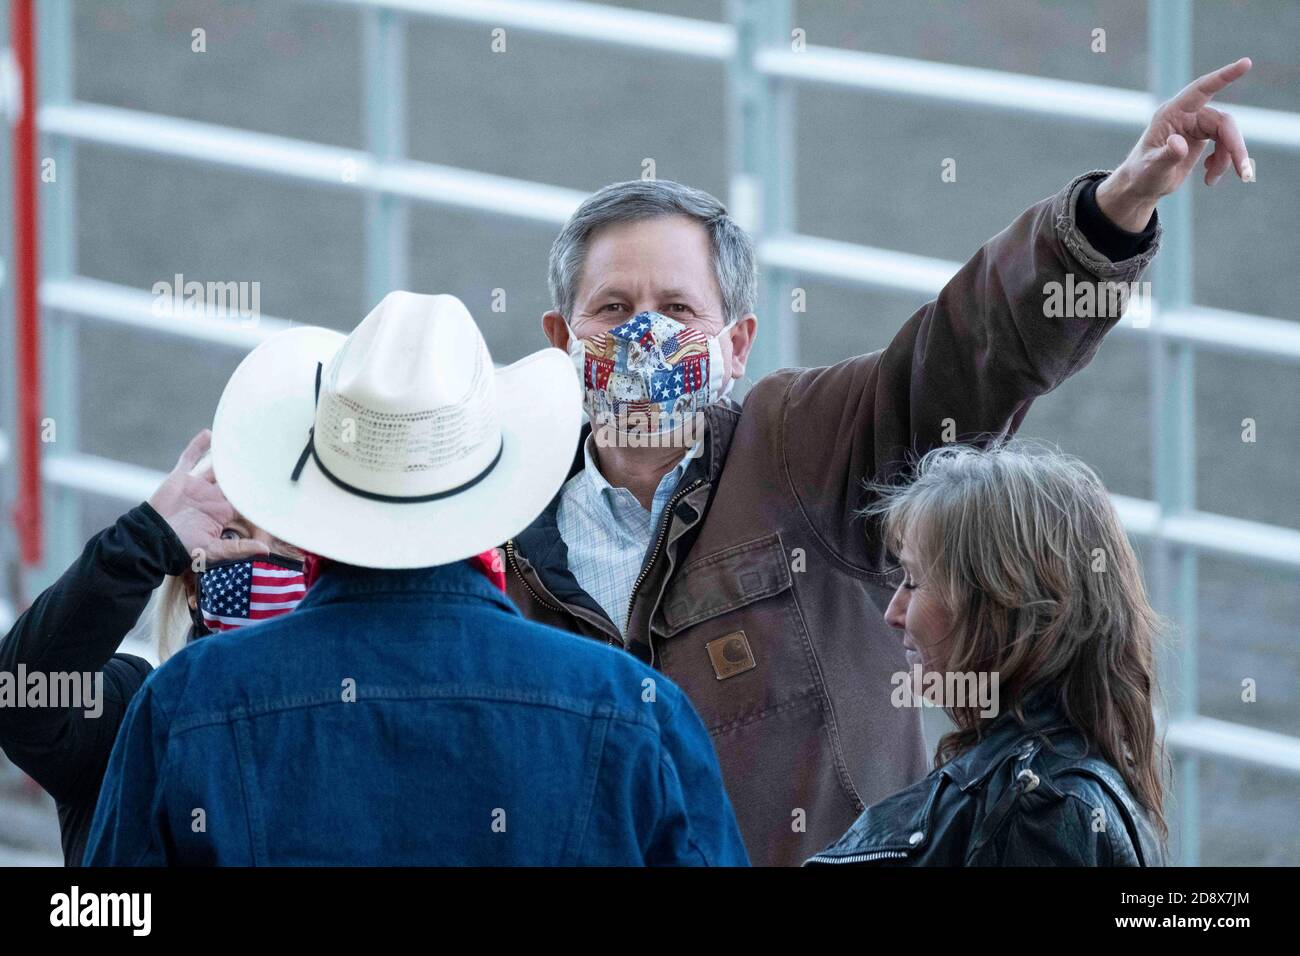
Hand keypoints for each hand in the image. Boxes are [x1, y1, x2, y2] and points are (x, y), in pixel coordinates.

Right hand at [147, 430, 269, 564]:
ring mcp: (197, 486)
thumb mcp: (213, 550)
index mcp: (223, 511)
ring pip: (216, 466)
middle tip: (264, 454)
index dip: (257, 490)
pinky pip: (190, 458)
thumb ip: (239, 548)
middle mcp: (213, 496)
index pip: (245, 497)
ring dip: (226, 455)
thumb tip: (266, 551)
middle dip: (246, 469)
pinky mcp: (181, 477)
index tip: (275, 480)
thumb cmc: (182, 547)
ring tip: (242, 442)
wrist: (152, 537)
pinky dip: (199, 446)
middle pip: (234, 479)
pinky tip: (209, 434)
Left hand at [1097, 57, 1252, 231]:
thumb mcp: (1152, 168)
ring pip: (1227, 135)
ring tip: (1211, 181)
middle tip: (1244, 172)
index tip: (1245, 63)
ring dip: (1228, 159)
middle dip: (1235, 147)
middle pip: (1223, 122)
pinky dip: (1222, 162)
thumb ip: (1166, 155)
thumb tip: (1179, 143)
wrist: (1140, 186)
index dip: (1224, 77)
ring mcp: (1195, 125)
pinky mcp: (1202, 136)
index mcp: (1171, 113)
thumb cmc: (1141, 175)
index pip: (1201, 89)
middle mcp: (1186, 115)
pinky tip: (1209, 178)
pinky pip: (1224, 145)